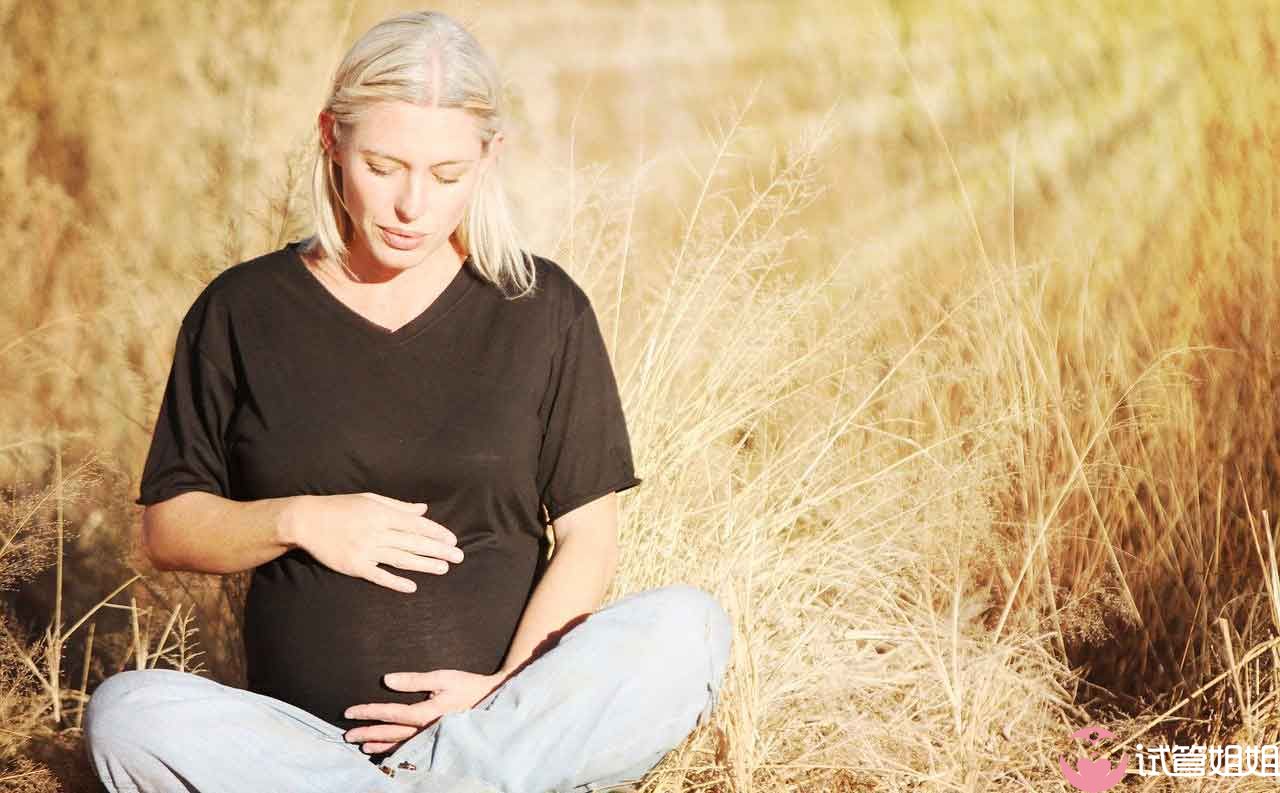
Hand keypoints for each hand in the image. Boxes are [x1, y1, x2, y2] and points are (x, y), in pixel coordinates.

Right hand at [285, 492, 464, 591]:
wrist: (306, 520)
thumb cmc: (340, 507)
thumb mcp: (370, 499)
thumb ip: (398, 506)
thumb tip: (423, 509)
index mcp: (382, 513)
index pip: (416, 524)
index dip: (436, 533)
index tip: (452, 540)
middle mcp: (376, 531)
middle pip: (414, 543)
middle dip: (439, 550)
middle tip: (459, 557)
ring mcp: (365, 550)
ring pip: (401, 559)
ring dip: (425, 565)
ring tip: (444, 569)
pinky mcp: (354, 566)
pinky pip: (379, 576)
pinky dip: (396, 582)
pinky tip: (412, 587)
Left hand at [342, 670, 505, 754]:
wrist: (493, 700)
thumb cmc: (468, 686)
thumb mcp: (442, 677)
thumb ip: (414, 680)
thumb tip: (387, 680)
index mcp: (425, 713)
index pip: (389, 714)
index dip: (368, 712)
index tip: (349, 712)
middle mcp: (426, 730)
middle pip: (390, 734)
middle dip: (367, 733)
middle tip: (347, 735)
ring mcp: (432, 738)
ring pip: (400, 746)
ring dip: (379, 746)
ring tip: (363, 746)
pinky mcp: (437, 741)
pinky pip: (412, 750)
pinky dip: (396, 752)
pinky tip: (387, 752)